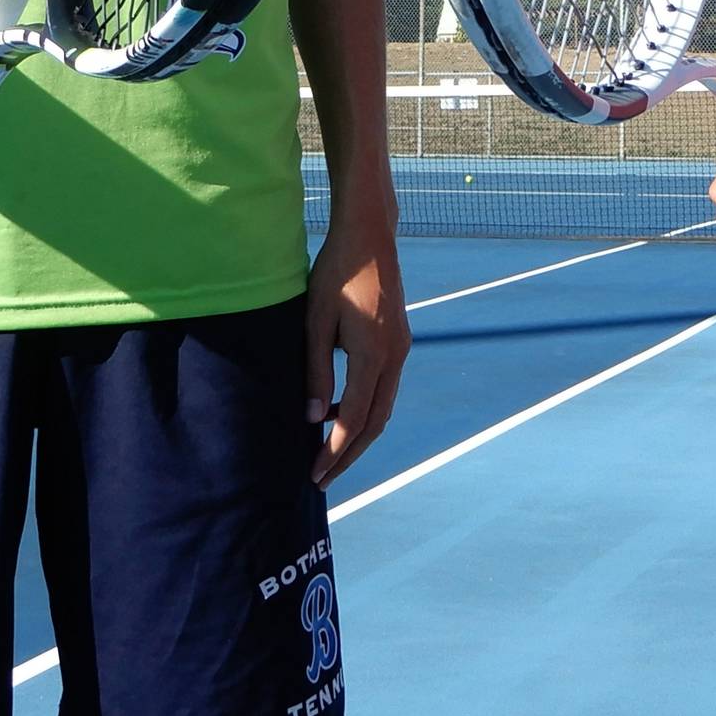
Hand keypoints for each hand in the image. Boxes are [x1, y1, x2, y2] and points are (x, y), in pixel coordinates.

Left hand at [305, 205, 409, 487]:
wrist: (369, 236)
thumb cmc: (336, 272)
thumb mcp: (316, 321)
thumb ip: (316, 371)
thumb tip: (315, 418)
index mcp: (373, 353)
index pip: (355, 418)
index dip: (335, 450)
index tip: (314, 472)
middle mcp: (395, 356)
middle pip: (376, 422)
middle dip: (349, 455)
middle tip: (321, 479)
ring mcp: (402, 348)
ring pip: (384, 407)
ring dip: (359, 435)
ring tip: (331, 455)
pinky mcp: (400, 340)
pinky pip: (386, 388)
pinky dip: (367, 410)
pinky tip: (343, 414)